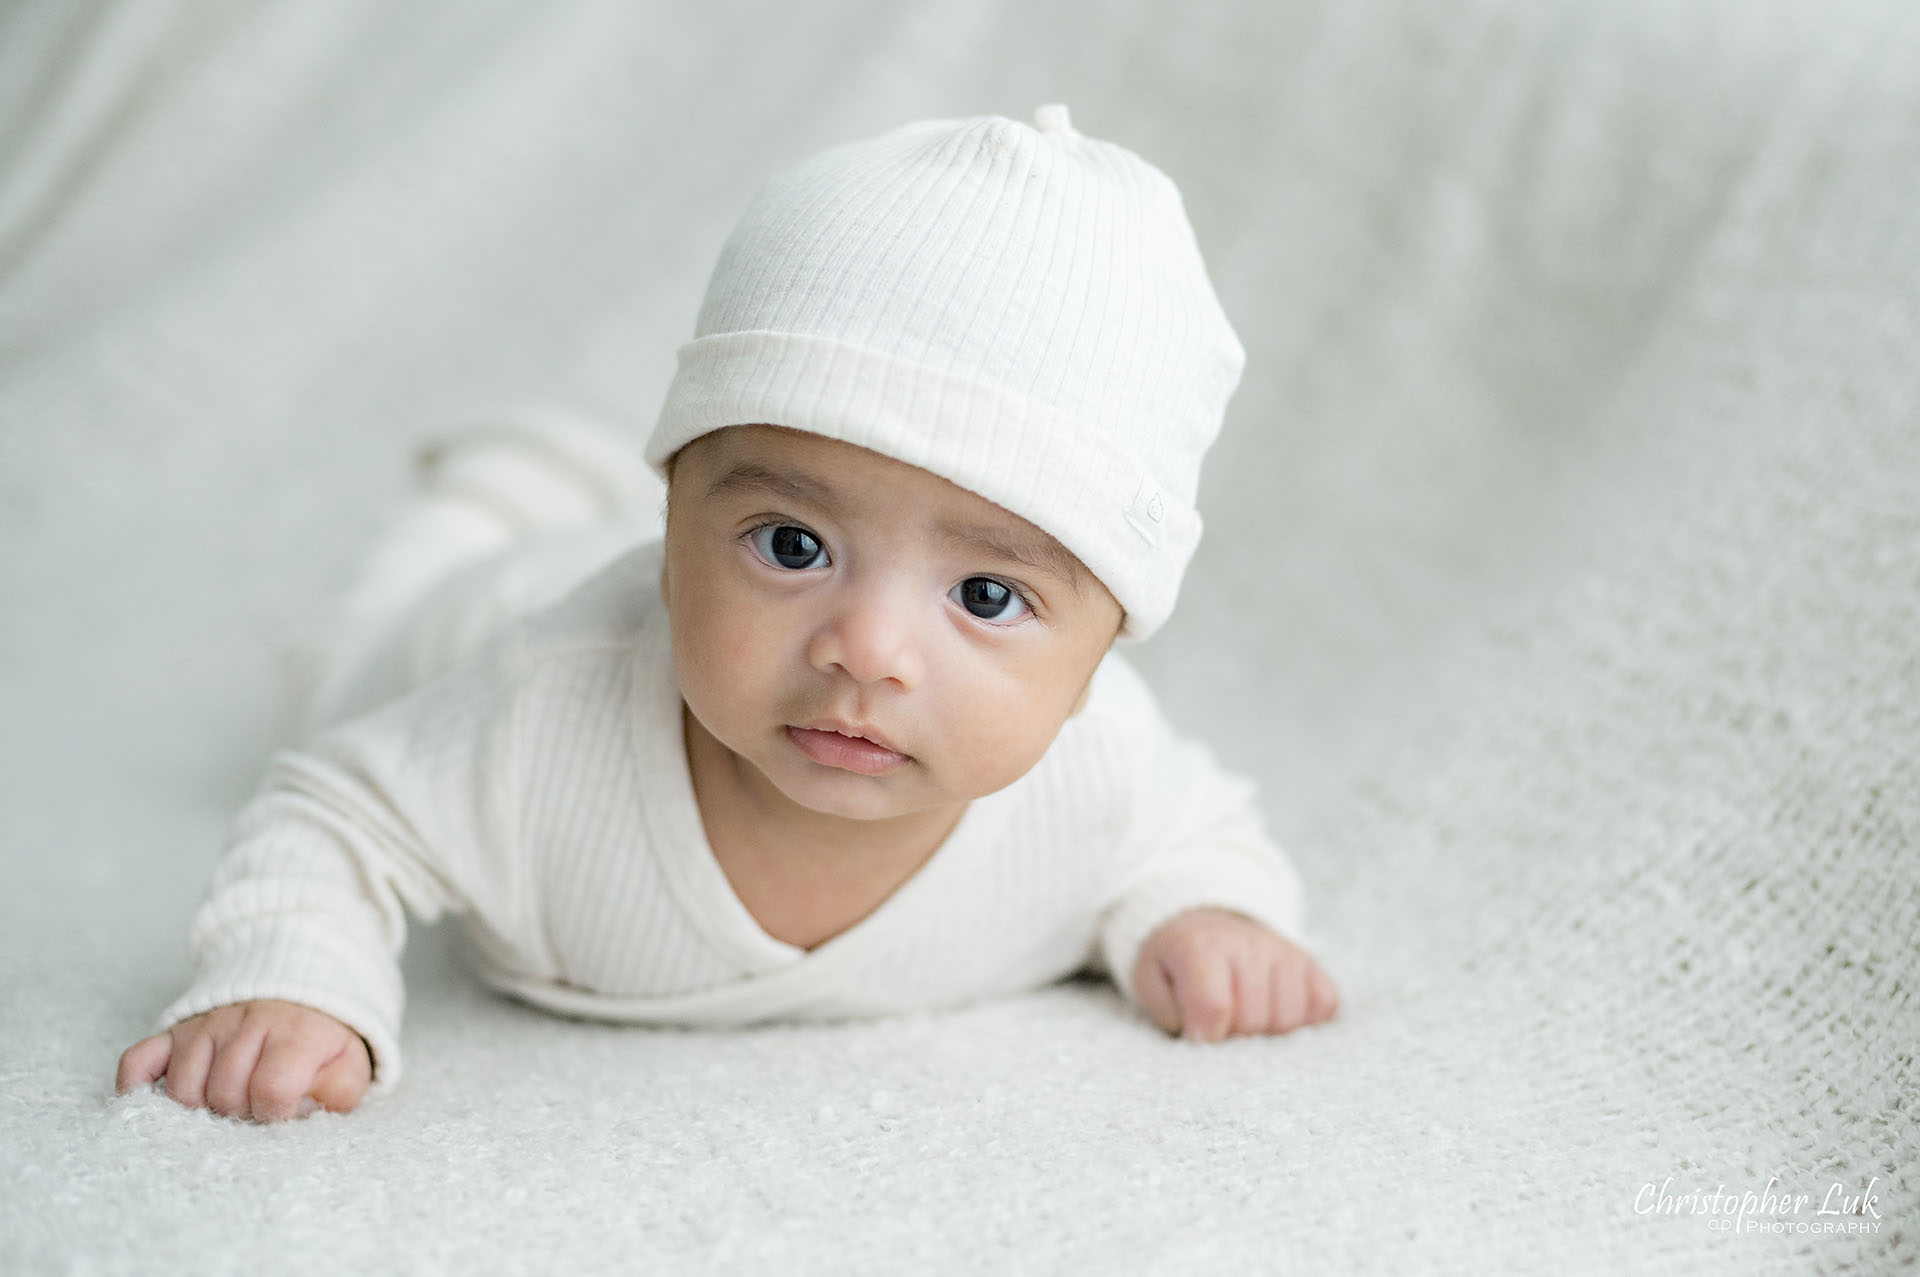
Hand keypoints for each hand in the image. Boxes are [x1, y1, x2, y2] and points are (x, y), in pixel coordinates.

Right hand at [116, 999, 371, 1121]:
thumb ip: (337, 1094)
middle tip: (251, 1111)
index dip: (275, 1114)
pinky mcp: (174, 1031)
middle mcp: (245, 1024)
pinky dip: (138, 1089)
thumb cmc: (320, 1042)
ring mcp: (205, 1026)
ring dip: (197, 1109)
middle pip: (223, 1092)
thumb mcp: (348, 1065)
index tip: (280, 1116)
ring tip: (219, 1108)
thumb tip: (298, 1117)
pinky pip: (137, 1062)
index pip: (272, 1088)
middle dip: (238, 1115)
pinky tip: (158, 1107)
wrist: (298, 988)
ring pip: (181, 1086)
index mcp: (294, 1034)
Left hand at [1133, 907, 1339, 1041]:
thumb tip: (1206, 1042)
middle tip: (1220, 1020)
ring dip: (1267, 1030)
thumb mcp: (1152, 983)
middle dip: (1233, 1034)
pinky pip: (1325, 1005)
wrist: (1205, 923)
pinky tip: (1277, 1010)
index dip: (1206, 1035)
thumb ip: (1172, 1015)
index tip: (1199, 1036)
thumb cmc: (1176, 963)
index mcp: (1200, 946)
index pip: (1213, 1007)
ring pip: (1290, 1019)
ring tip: (1246, 1014)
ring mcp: (1284, 951)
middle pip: (1252, 1020)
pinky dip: (1305, 1019)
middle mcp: (1247, 943)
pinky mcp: (1311, 963)